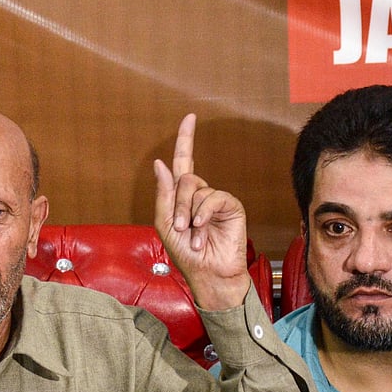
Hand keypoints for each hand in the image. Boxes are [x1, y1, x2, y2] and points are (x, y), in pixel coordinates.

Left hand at [154, 113, 251, 310]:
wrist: (207, 273)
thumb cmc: (185, 253)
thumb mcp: (164, 223)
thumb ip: (163, 193)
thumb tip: (160, 162)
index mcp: (182, 196)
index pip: (183, 161)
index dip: (186, 139)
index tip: (190, 118)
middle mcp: (200, 193)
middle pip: (184, 177)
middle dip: (177, 202)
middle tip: (178, 227)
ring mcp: (216, 199)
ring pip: (196, 187)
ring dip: (188, 212)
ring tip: (191, 233)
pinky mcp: (231, 206)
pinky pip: (213, 197)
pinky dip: (204, 213)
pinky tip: (202, 228)